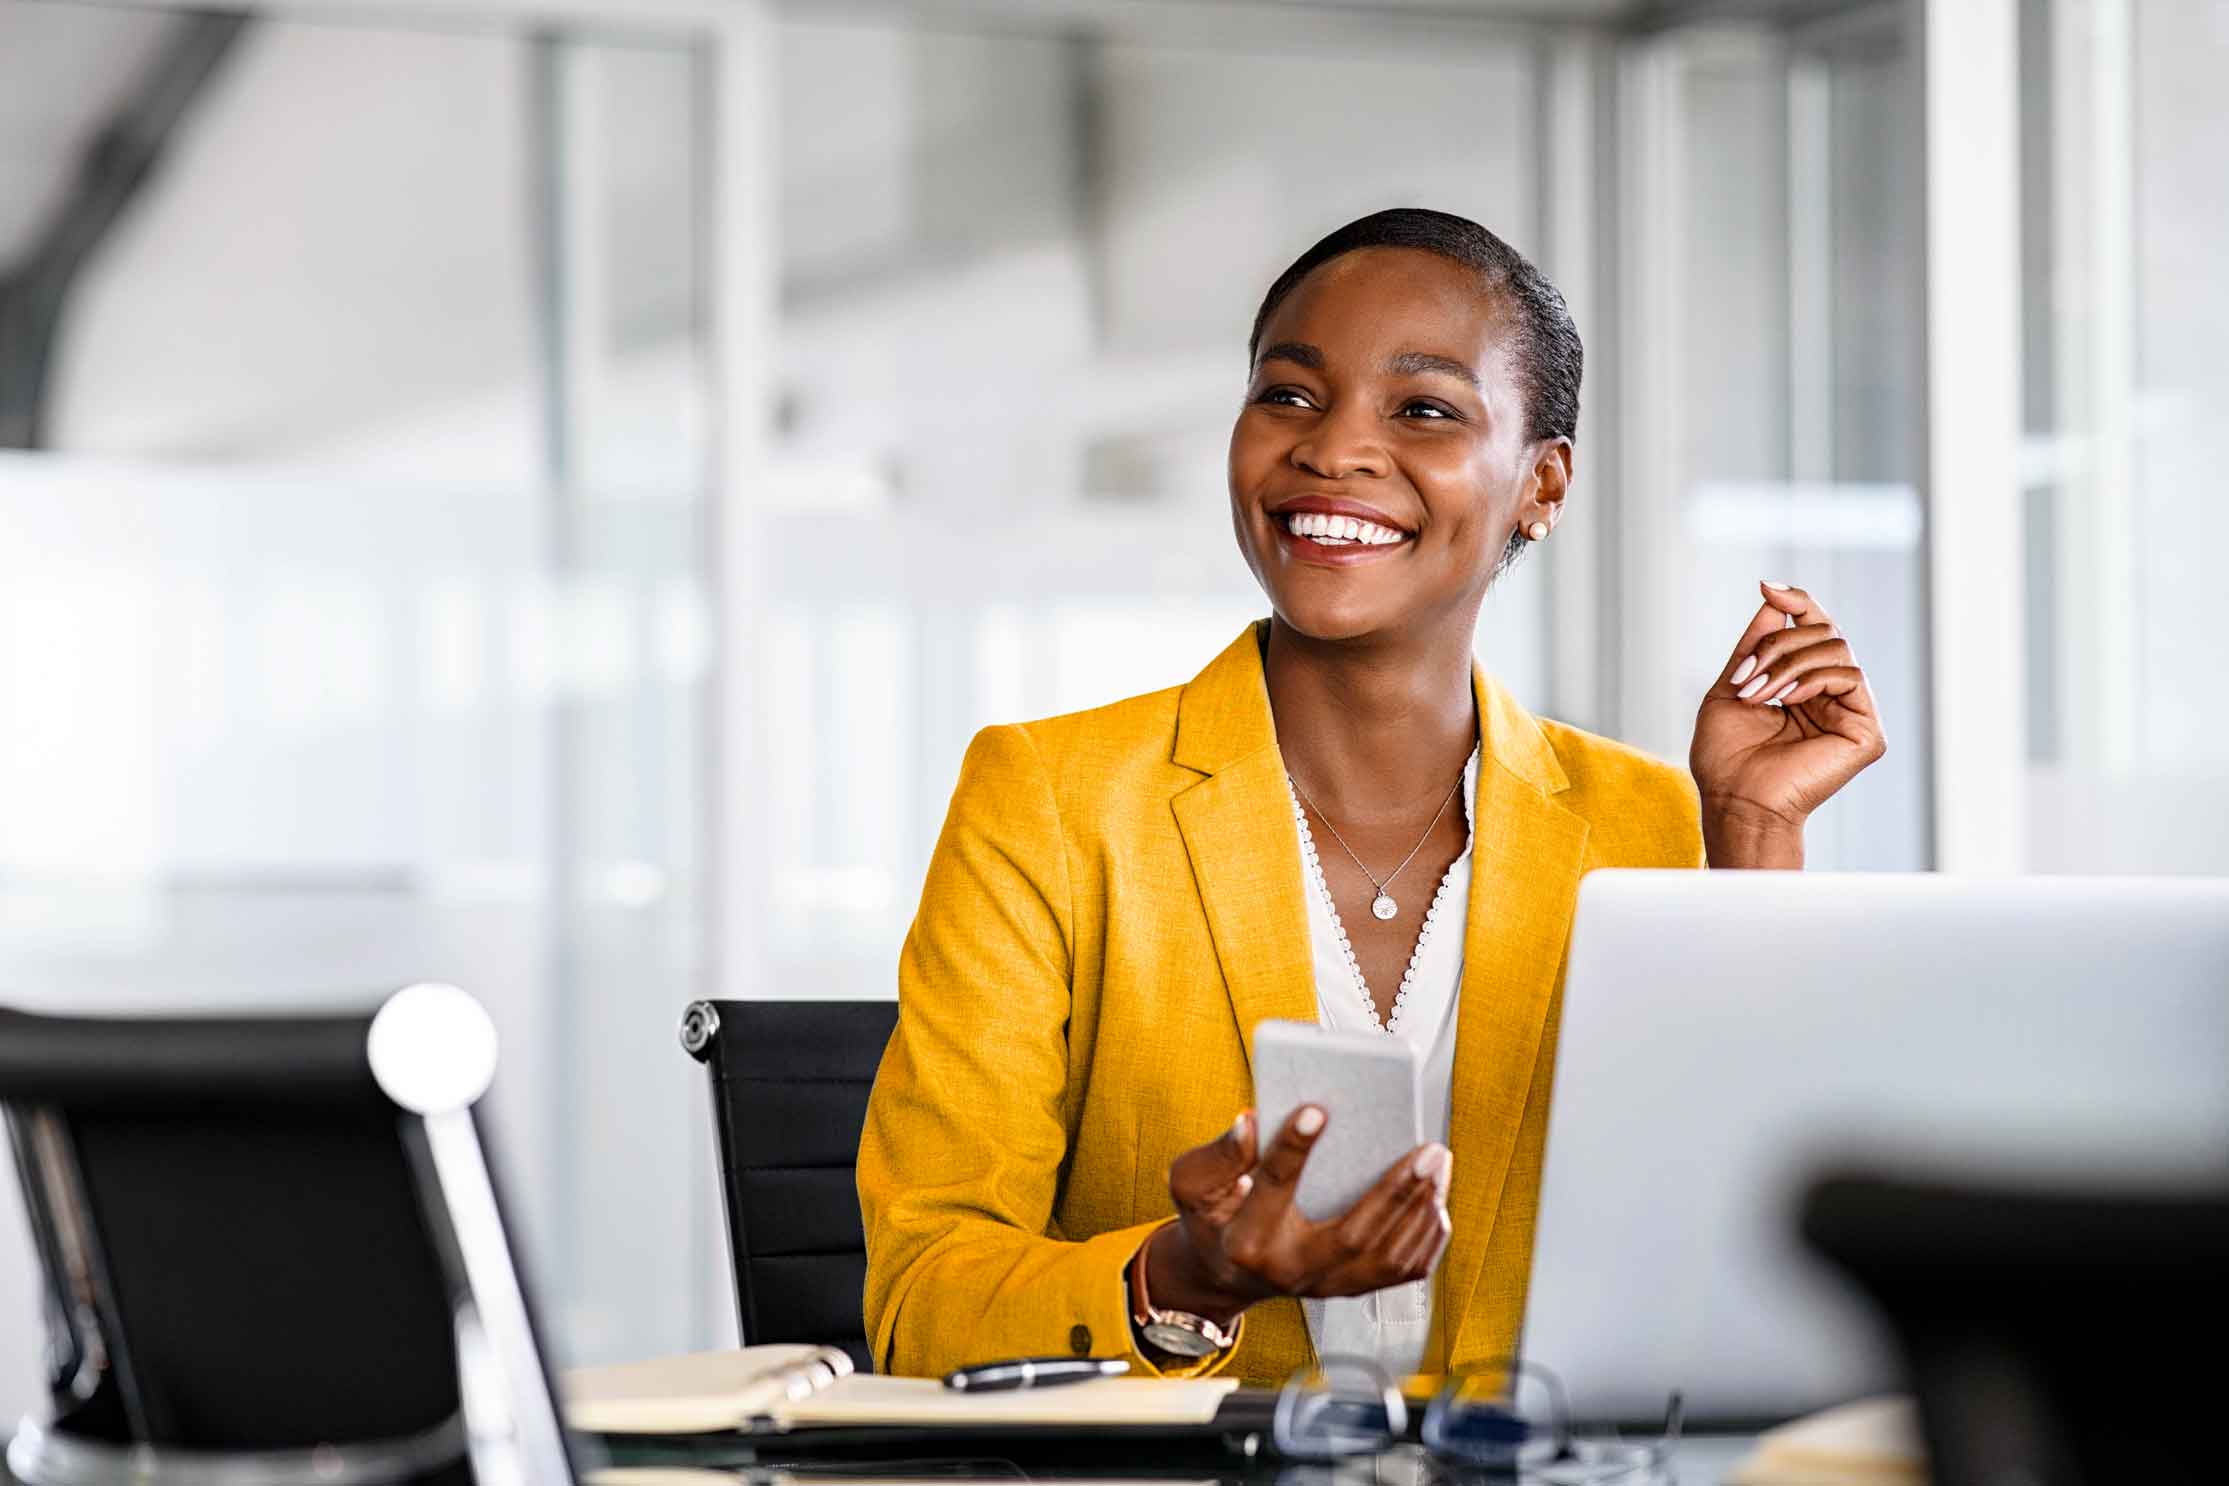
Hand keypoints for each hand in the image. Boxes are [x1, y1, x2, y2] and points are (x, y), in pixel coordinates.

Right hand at [1143, 1106, 1451, 1324]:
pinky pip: (1402, 1272)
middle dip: (1396, 1191)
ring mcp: (1326, 1286)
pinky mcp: (1351, 1288)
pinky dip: (1427, 1237)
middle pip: (1353, 1236)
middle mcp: (1290, 1271)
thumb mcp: (1193, 1183)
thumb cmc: (1214, 1216)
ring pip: (1387, 1257)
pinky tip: (1437, 1199)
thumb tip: (1250, 1122)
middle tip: (1428, 1149)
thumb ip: (1218, 1156)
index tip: (1316, 1110)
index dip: (1292, 1149)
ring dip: (1421, 1209)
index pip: (1272, 1189)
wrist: (1226, 1273)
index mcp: (1247, 1240)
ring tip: (1438, 1164)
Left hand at [1690, 581, 1886, 866]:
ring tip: (1758, 694)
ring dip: (1787, 664)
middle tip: (1747, 676)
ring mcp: (1852, 712)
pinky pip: (1849, 675)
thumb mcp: (1732, 686)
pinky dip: (1813, 678)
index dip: (1797, 602)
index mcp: (1803, 686)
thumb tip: (1773, 598)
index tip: (1767, 587)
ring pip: (1835, 648)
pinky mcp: (1866, 731)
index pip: (1813, 630)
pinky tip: (1787, 699)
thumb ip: (1755, 645)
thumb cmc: (1726, 758)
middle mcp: (1832, 696)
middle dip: (1777, 645)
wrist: (1735, 801)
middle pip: (1823, 632)